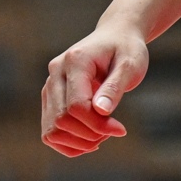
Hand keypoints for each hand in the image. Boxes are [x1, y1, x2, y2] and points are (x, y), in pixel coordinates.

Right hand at [41, 20, 149, 157]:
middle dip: (89, 135)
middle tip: (113, 130)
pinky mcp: (50, 98)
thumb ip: (115, 87)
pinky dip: (69, 143)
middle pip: (61, 120)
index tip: (120, 129)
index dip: (98, 124)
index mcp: (75, 61)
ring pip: (51, 131)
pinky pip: (50, 132)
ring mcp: (49, 86)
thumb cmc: (126, 49)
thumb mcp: (130, 64)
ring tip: (102, 135)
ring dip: (78, 143)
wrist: (116, 36)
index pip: (76, 106)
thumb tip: (101, 111)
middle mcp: (55, 73)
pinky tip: (90, 138)